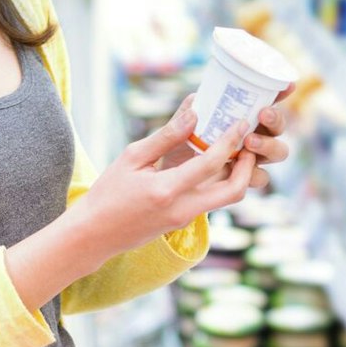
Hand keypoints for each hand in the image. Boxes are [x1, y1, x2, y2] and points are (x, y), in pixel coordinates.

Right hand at [71, 100, 257, 259]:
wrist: (95, 234)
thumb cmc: (109, 192)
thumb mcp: (133, 157)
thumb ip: (166, 136)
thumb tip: (194, 113)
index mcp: (167, 190)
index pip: (211, 163)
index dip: (230, 140)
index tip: (241, 121)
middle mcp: (183, 209)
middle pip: (235, 190)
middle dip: (249, 165)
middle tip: (250, 142)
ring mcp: (186, 219)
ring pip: (227, 198)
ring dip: (239, 175)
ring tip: (237, 149)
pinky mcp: (184, 222)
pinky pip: (212, 201)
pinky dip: (220, 181)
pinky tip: (214, 161)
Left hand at [157, 84, 294, 190]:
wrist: (164, 180)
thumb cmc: (174, 147)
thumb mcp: (174, 129)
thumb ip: (181, 118)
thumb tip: (194, 107)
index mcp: (240, 116)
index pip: (266, 100)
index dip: (280, 92)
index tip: (288, 85)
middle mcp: (251, 134)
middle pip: (278, 126)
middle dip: (276, 119)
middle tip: (261, 114)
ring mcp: (251, 158)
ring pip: (278, 151)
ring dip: (268, 144)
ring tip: (249, 142)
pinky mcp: (245, 180)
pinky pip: (261, 177)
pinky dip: (254, 172)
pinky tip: (241, 167)